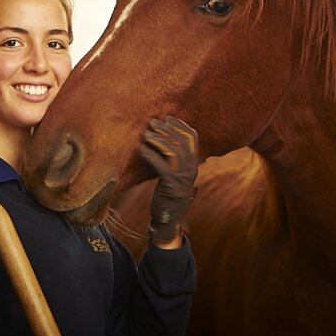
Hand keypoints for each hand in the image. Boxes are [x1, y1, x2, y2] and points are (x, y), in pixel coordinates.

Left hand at [138, 116, 198, 242]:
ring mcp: (182, 176)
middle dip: (166, 128)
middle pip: (181, 140)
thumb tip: (166, 134)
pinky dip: (150, 154)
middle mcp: (192, 168)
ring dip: (157, 138)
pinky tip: (140, 148)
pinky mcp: (170, 184)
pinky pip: (160, 164)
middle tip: (152, 122)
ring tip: (145, 133)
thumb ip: (176, 156)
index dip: (180, 125)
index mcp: (194, 163)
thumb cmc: (168, 191)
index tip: (168, 117)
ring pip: (172, 150)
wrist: (168, 217)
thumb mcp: (176, 172)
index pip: (192, 137)